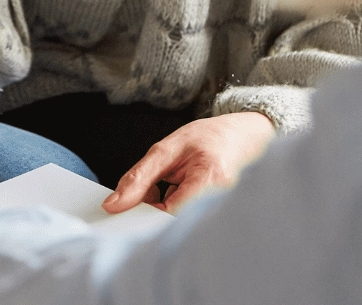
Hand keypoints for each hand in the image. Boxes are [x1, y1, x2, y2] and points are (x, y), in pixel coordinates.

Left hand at [102, 112, 275, 213]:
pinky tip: (179, 194)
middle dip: (153, 211)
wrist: (247, 137)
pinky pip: (187, 223)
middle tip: (153, 189)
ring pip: (177, 225)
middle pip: (172, 225)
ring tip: (170, 186)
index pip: (166, 214)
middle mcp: (220, 201)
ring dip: (164, 211)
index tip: (128, 206)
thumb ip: (139, 177)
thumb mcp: (168, 148)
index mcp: (209, 178)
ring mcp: (222, 212)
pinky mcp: (218, 217)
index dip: (143, 211)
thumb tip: (114, 205)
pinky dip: (175, 212)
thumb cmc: (212, 138)